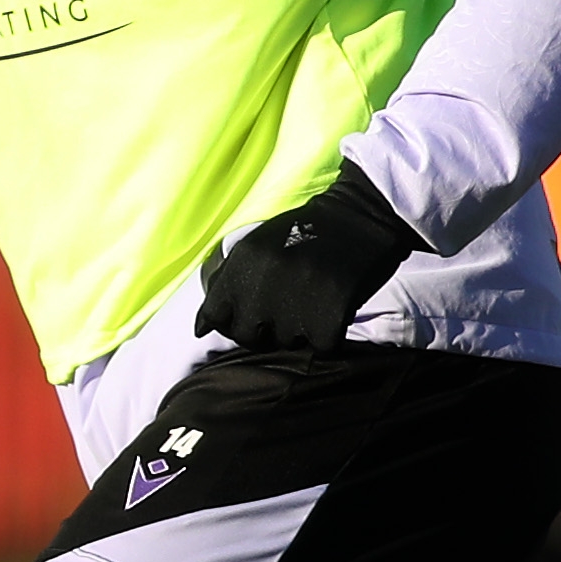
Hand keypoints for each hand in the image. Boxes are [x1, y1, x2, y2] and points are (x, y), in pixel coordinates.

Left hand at [195, 164, 424, 354]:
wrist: (360, 215)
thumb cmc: (304, 233)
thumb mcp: (257, 247)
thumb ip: (226, 282)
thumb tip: (200, 328)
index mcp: (243, 263)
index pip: (215, 316)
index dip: (231, 322)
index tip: (249, 316)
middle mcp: (264, 284)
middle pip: (248, 337)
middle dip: (264, 331)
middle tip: (287, 310)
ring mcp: (297, 302)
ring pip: (286, 343)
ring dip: (300, 330)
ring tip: (314, 300)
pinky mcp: (330, 316)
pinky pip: (322, 346)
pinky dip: (330, 335)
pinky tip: (335, 308)